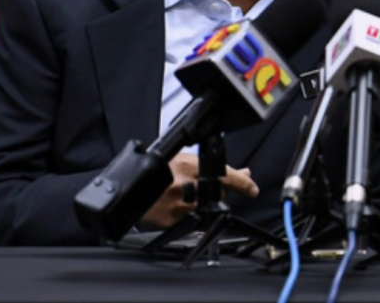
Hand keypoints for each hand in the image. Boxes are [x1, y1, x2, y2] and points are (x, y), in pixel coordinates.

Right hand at [138, 152, 259, 229]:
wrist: (126, 190)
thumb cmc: (153, 172)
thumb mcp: (182, 158)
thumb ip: (212, 165)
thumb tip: (242, 172)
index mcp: (189, 165)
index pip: (227, 176)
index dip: (244, 183)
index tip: (252, 189)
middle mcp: (185, 186)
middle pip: (219, 194)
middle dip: (218, 191)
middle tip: (204, 186)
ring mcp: (178, 205)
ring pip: (207, 208)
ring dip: (204, 203)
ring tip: (186, 194)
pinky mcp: (171, 221)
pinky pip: (192, 220)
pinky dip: (189, 214)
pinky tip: (177, 204)